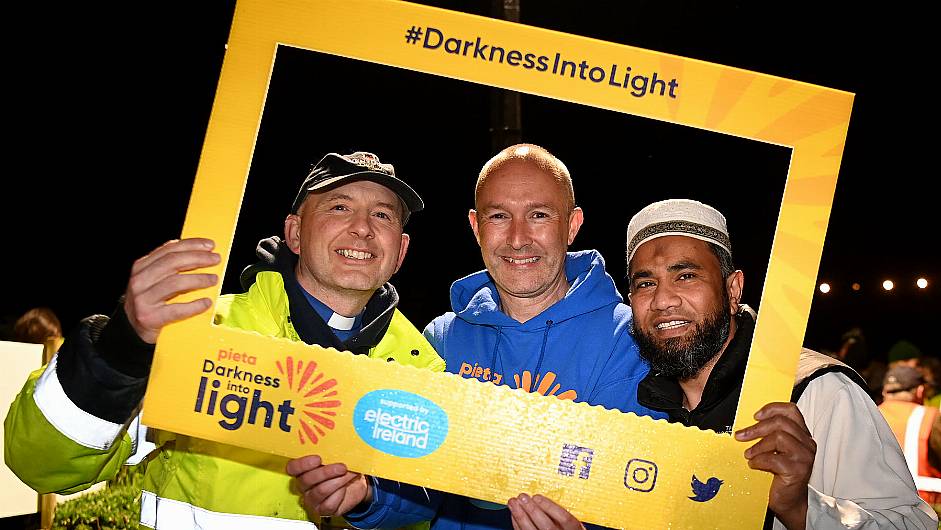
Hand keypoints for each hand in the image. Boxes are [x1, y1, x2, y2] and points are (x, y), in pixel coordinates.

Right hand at [124, 238, 219, 342]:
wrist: (132, 328)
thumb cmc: (149, 301)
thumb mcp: (153, 279)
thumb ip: (169, 267)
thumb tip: (200, 254)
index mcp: (141, 267)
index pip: (169, 250)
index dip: (191, 245)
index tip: (209, 245)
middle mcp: (140, 280)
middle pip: (173, 263)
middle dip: (198, 258)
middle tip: (215, 259)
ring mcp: (143, 299)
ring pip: (176, 283)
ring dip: (199, 279)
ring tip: (214, 279)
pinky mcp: (150, 317)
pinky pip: (177, 309)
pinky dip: (195, 305)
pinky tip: (206, 302)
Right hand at [286, 455, 371, 517]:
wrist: (355, 485)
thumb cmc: (342, 468)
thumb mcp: (336, 457)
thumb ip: (331, 452)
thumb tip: (338, 443)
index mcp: (302, 470)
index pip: (292, 468)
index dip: (302, 464)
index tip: (318, 459)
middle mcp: (303, 486)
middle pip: (306, 480)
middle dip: (326, 472)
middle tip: (341, 467)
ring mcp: (311, 500)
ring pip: (320, 491)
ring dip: (337, 481)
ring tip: (348, 474)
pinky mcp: (322, 510)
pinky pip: (329, 503)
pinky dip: (340, 493)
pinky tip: (346, 487)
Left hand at [507, 494, 584, 529]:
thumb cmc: (567, 527)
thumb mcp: (570, 520)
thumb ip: (561, 509)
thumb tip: (545, 494)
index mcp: (573, 528)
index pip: (564, 518)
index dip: (549, 507)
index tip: (537, 496)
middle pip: (546, 525)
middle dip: (532, 510)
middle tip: (523, 497)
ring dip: (520, 515)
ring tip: (513, 502)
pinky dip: (517, 524)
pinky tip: (514, 514)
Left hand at [735, 402, 814, 529]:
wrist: (789, 502)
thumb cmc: (780, 475)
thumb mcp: (776, 450)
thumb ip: (770, 435)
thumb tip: (748, 425)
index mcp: (802, 435)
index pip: (791, 410)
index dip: (772, 409)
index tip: (755, 415)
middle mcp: (807, 443)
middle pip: (781, 422)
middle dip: (756, 428)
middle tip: (741, 435)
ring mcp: (804, 457)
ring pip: (778, 437)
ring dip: (758, 446)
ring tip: (748, 454)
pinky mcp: (797, 470)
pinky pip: (773, 458)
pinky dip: (759, 460)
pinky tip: (754, 465)